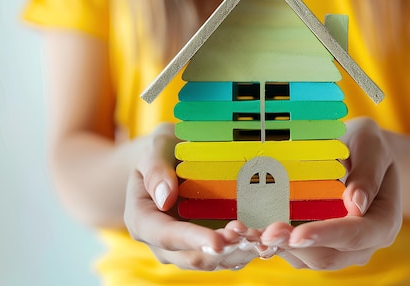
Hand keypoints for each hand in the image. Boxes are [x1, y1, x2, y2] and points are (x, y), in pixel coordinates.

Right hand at [124, 124, 259, 269]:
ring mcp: (188, 248)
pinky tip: (266, 239)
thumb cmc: (163, 150)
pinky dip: (247, 250)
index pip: (166, 235)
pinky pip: (228, 256)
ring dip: (239, 253)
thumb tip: (165, 196)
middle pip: (192, 256)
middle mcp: (164, 243)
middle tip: (249, 235)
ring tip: (262, 238)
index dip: (192, 239)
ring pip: (214, 262)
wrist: (173, 160)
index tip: (217, 240)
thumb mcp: (155, 148)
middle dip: (222, 250)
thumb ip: (155, 168)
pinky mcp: (210, 246)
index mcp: (143, 220)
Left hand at [260, 117, 401, 268]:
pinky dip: (275, 244)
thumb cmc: (368, 146)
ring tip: (249, 232)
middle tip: (263, 232)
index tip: (298, 233)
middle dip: (294, 245)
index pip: (356, 235)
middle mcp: (364, 244)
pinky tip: (252, 231)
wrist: (363, 155)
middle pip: (328, 256)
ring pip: (308, 259)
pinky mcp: (319, 246)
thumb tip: (356, 203)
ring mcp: (341, 249)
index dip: (326, 235)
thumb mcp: (371, 144)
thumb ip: (368, 171)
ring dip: (278, 248)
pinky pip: (296, 253)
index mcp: (383, 222)